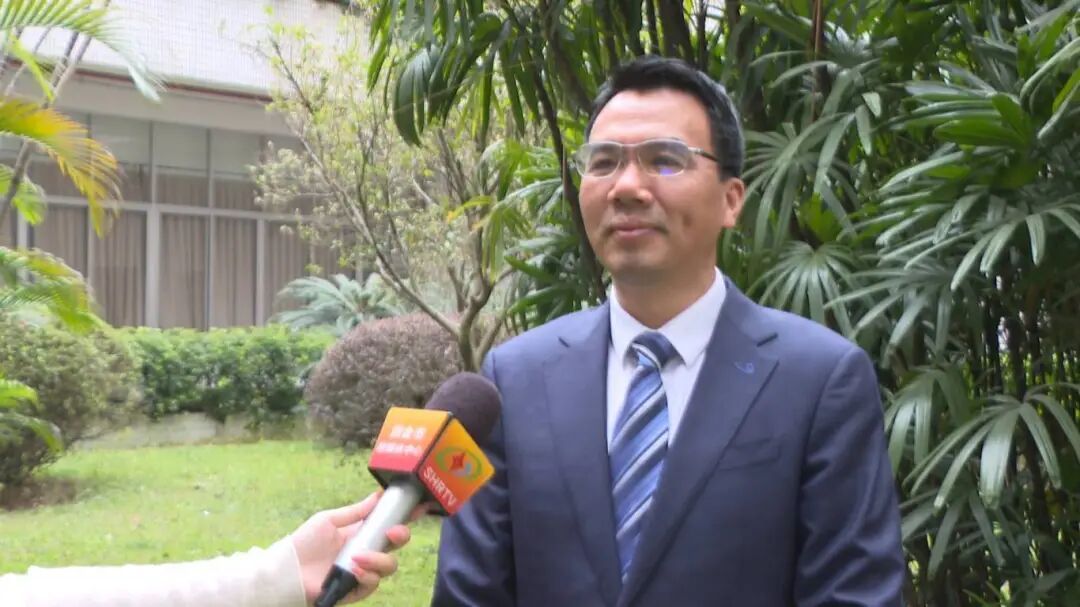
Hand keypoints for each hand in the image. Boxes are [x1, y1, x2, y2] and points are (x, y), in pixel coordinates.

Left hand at [290, 492, 413, 603]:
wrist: (288, 570)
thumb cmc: (305, 542)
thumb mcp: (328, 520)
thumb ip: (355, 511)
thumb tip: (377, 495)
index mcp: (362, 533)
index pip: (389, 523)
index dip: (406, 516)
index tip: (420, 506)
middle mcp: (366, 551)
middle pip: (397, 545)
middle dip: (401, 536)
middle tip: (392, 533)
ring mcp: (363, 571)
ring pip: (389, 566)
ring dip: (378, 560)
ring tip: (357, 558)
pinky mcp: (356, 589)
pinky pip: (373, 583)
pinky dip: (367, 576)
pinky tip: (354, 570)